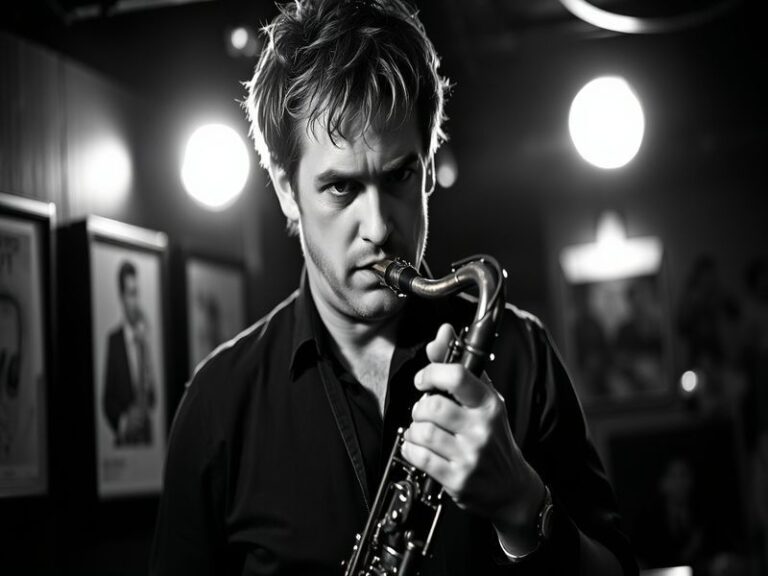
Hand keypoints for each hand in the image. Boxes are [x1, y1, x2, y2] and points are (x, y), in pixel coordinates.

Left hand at [401, 324, 543, 543]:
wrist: (511, 488)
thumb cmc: (494, 438)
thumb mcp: (484, 400)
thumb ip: (460, 367)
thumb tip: (443, 332)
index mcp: (489, 404)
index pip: (457, 376)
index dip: (431, 373)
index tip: (423, 380)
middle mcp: (482, 428)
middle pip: (432, 406)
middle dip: (419, 408)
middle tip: (423, 413)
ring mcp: (470, 455)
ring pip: (422, 431)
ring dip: (413, 430)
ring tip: (421, 431)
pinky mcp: (457, 478)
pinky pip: (419, 456)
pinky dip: (410, 449)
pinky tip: (418, 447)